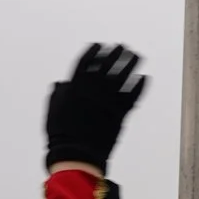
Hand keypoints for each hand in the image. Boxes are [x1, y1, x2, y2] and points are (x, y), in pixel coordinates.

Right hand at [44, 43, 146, 171]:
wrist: (77, 153)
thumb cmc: (61, 133)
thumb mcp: (54, 109)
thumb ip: (59, 93)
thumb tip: (62, 83)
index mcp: (76, 84)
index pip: (87, 61)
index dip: (94, 52)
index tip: (100, 45)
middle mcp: (94, 88)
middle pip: (108, 64)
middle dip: (116, 53)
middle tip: (123, 47)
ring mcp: (108, 100)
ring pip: (123, 76)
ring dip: (131, 64)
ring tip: (137, 56)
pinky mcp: (121, 113)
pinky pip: (133, 95)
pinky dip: (140, 86)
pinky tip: (144, 78)